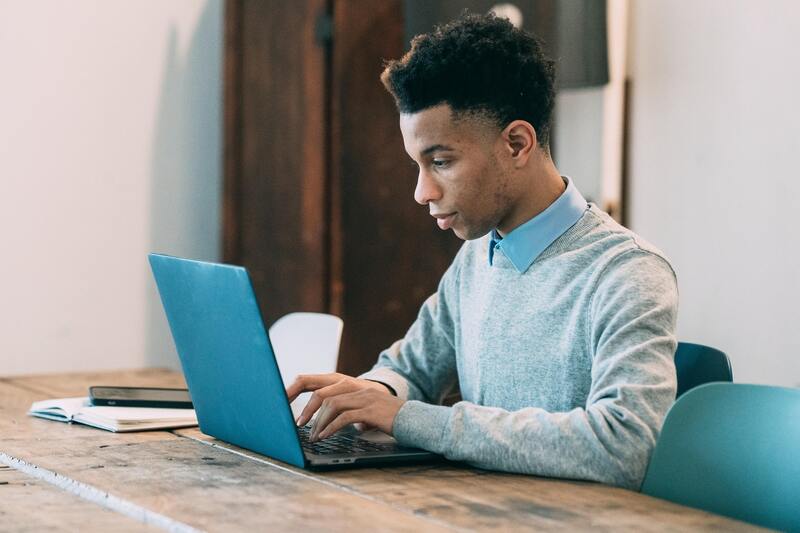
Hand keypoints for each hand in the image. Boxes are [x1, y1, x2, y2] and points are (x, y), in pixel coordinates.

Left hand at [286, 373, 404, 440]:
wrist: (410, 416)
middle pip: (320, 391)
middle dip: (305, 409)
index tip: (281, 401)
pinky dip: (331, 427)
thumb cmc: (382, 414)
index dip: (294, 388)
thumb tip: (318, 422)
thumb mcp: (359, 406)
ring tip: (313, 436)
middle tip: (297, 425)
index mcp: (346, 383)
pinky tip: (326, 436)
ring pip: (331, 404)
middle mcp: (353, 385)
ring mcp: (362, 395)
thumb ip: (341, 408)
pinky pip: (345, 417)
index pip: (313, 380)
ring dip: (318, 422)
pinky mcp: (370, 409)